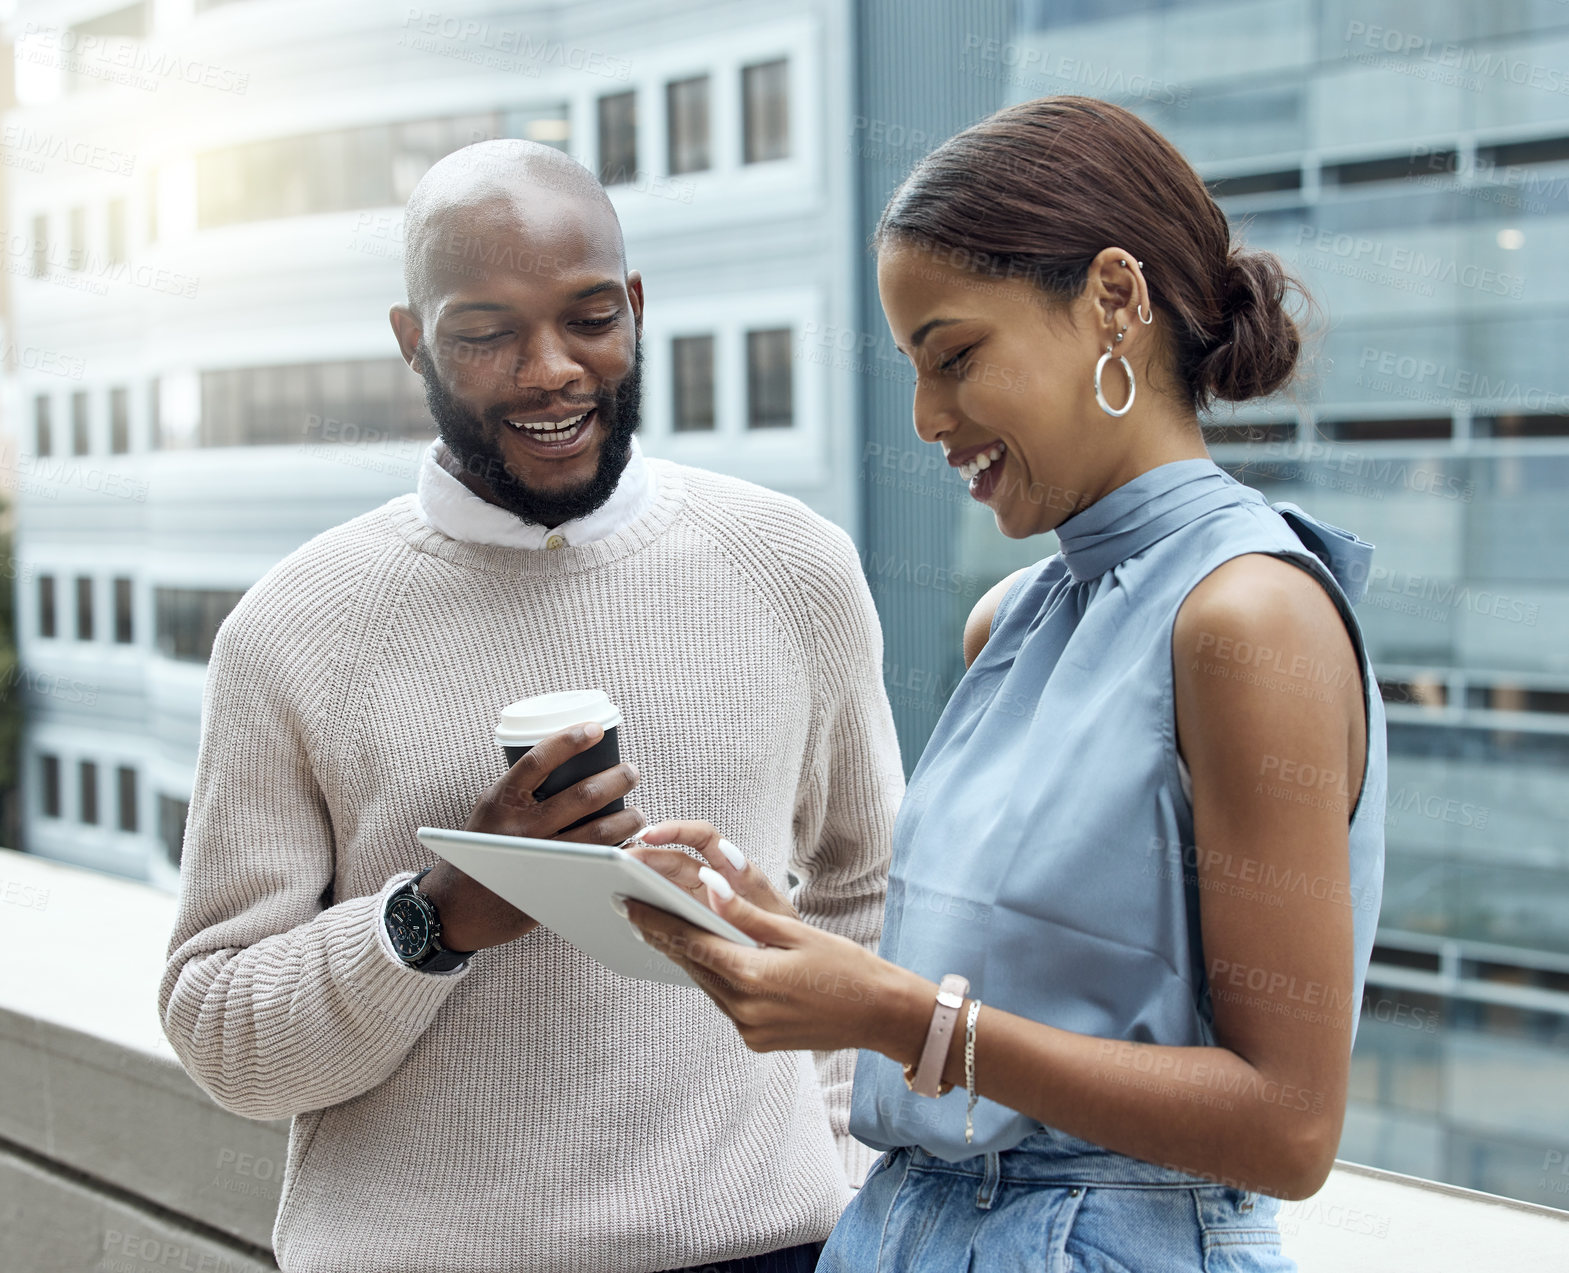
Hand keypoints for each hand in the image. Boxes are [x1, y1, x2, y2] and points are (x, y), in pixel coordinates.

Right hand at [422, 722, 645, 951]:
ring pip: (598, 834)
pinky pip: (596, 865)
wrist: (459, 907)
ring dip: (626, 819)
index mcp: (501, 801)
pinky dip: (617, 853)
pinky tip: (628, 846)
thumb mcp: (491, 812)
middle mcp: (519, 829)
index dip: (570, 740)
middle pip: (581, 796)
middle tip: (631, 771)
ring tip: (637, 813)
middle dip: (616, 779)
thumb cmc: (483, 848)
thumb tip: (568, 762)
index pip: (538, 760)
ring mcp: (538, 859)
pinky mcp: (553, 886)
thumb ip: (521, 791)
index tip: (596, 729)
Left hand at [623, 879, 923, 1057]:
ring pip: (707, 985)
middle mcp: (744, 1009)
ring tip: (663, 932)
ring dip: (689, 959)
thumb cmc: (847, 966)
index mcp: (751, 976)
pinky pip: (726, 1003)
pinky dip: (716, 979)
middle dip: (663, 938)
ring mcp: (749, 1030)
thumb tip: (708, 888)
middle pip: (692, 965)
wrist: (882, 1015)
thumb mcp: (796, 932)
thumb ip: (746, 913)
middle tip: (634, 911)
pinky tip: (710, 961)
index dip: (655, 921)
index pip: (689, 942)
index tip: (628, 903)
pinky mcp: (757, 1041)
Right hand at [624, 821, 799, 921]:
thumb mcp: (776, 916)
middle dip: (644, 857)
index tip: (648, 836)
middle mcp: (711, 881)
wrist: (790, 969)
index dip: (674, 831)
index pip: (701, 837)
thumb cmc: (786, 938)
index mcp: (733, 869)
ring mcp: (697, 905)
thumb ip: (750, 893)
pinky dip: (647, 916)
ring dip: (639, 883)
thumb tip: (718, 871)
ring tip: (612, 886)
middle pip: (672, 860)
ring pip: (662, 886)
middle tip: (617, 864)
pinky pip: (664, 919)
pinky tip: (630, 922)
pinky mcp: (689, 928)